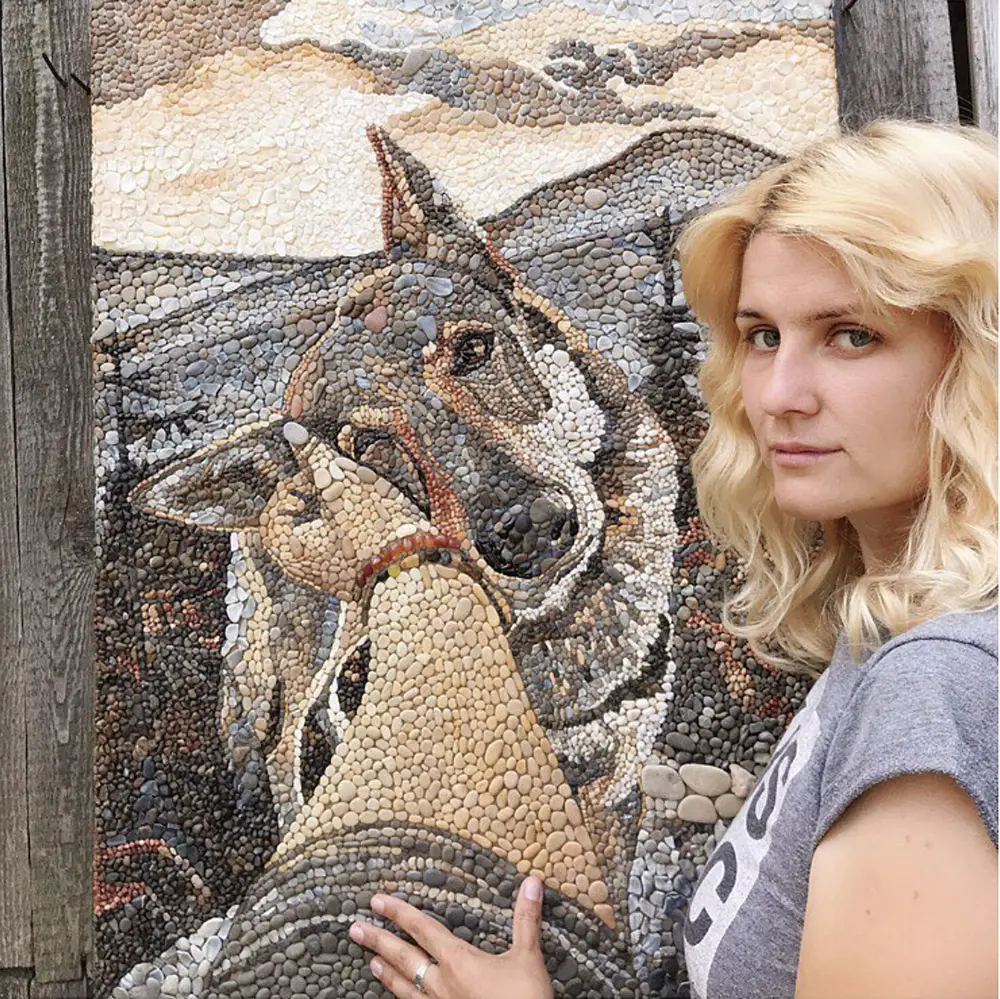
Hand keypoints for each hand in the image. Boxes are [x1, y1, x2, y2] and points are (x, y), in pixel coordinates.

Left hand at [348, 875, 554, 998]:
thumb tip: (532, 882)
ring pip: (405, 988)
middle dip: (378, 941)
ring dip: (386, 974)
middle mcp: (442, 984)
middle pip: (404, 958)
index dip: (399, 913)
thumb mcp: (528, 957)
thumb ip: (526, 919)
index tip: (377, 901)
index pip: (422, 929)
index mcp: (458, 961)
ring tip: (370, 963)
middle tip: (355, 928)